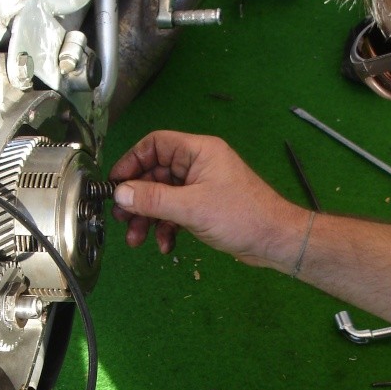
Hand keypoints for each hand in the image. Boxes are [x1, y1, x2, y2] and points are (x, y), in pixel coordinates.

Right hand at [109, 131, 306, 267]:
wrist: (274, 241)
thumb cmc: (241, 216)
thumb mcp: (191, 207)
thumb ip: (153, 199)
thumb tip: (120, 194)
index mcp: (199, 152)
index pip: (155, 144)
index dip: (132, 162)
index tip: (116, 184)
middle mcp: (198, 165)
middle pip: (155, 174)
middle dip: (138, 198)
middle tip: (122, 218)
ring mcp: (201, 187)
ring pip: (163, 197)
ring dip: (148, 218)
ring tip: (137, 239)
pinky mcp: (204, 208)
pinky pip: (175, 213)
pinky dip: (166, 228)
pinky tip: (165, 245)